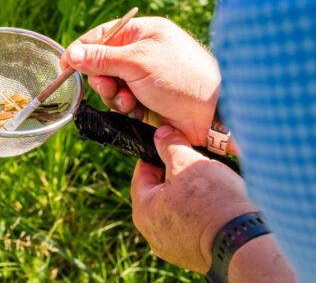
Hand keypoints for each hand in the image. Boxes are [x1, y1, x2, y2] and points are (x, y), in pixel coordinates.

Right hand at [59, 16, 234, 153]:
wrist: (214, 115)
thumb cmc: (181, 78)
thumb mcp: (137, 62)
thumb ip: (101, 57)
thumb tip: (71, 54)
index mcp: (143, 32)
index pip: (102, 34)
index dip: (82, 49)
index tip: (64, 66)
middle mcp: (143, 51)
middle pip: (102, 62)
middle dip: (102, 78)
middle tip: (109, 86)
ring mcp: (146, 76)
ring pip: (110, 85)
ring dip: (114, 95)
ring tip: (129, 101)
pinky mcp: (148, 98)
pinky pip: (122, 101)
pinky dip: (126, 107)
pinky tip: (139, 111)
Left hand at [131, 126, 254, 272]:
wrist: (248, 241)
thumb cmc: (214, 202)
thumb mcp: (188, 164)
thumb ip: (170, 146)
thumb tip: (161, 133)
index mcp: (143, 212)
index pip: (142, 174)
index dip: (156, 155)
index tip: (168, 145)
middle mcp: (154, 235)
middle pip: (160, 193)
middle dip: (176, 175)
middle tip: (194, 161)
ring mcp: (175, 248)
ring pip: (178, 210)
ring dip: (191, 195)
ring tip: (211, 182)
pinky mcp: (196, 256)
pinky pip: (194, 227)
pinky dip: (203, 214)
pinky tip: (218, 203)